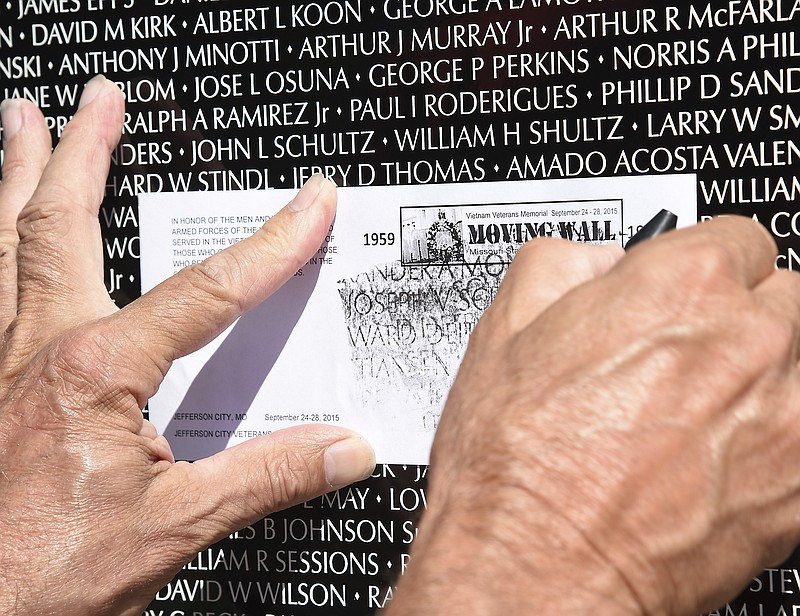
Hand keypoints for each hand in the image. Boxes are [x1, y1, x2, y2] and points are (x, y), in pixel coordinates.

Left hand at [0, 76, 374, 614]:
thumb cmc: (47, 577)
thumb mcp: (176, 526)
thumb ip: (266, 477)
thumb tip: (346, 448)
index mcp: (97, 372)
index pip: (206, 292)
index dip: (271, 246)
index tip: (311, 205)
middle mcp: (40, 349)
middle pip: (60, 224)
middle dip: (84, 152)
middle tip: (99, 99)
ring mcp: (1, 362)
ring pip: (3, 244)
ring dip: (16, 176)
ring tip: (22, 122)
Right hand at [387, 220, 799, 614]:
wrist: (535, 570)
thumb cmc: (516, 464)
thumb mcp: (505, 329)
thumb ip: (561, 264)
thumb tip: (594, 260)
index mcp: (682, 286)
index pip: (737, 239)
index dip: (698, 266)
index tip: (681, 293)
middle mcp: (750, 343)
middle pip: (785, 296)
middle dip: (738, 316)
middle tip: (683, 355)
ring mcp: (787, 418)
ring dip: (765, 375)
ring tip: (699, 410)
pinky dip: (774, 437)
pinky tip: (714, 459)